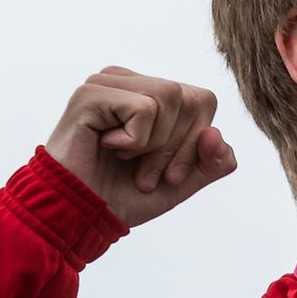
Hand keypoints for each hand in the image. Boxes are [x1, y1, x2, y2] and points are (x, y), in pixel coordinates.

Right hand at [44, 66, 237, 226]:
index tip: (170, 176)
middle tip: (145, 175)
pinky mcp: (91, 93)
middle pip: (192, 99)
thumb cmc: (124, 195)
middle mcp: (132, 82)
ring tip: (127, 161)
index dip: (196, 144)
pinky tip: (107, 147)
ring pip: (172, 97)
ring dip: (156, 145)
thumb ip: (214, 161)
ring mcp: (109, 83)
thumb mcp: (183, 182)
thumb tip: (216, 133)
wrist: (80, 215)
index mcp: (153, 94)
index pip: (203, 100)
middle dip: (178, 149)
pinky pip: (145, 108)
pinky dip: (135, 141)